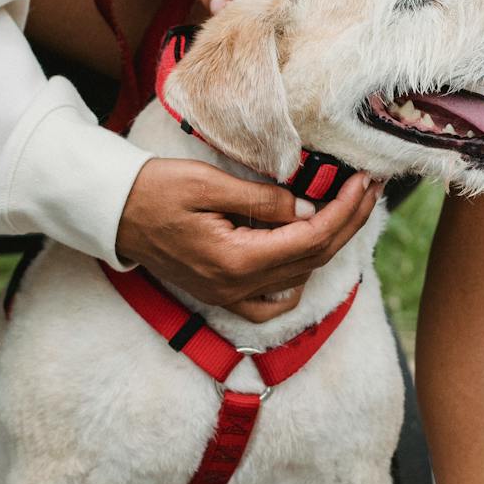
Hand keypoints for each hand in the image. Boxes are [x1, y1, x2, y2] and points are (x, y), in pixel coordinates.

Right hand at [115, 157, 380, 323]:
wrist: (112, 213)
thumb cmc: (154, 190)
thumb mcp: (209, 183)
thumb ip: (263, 200)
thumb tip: (307, 209)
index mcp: (237, 261)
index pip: (311, 239)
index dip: (345, 211)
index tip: (364, 183)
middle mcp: (237, 287)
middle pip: (314, 259)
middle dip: (349, 222)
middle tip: (371, 189)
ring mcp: (230, 295)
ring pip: (300, 277)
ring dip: (329, 244)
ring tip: (348, 208)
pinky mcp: (222, 293)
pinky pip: (272, 300)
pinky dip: (297, 278)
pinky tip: (306, 251)